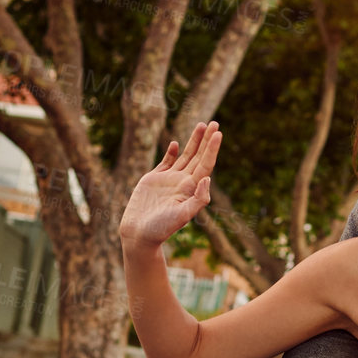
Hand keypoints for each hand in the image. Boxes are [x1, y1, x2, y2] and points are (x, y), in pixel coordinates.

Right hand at [119, 122, 222, 250]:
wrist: (139, 234)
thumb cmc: (161, 228)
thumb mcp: (182, 216)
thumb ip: (198, 199)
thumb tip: (208, 178)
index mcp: (191, 189)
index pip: (205, 164)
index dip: (212, 149)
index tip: (218, 133)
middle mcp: (182, 183)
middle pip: (198, 157)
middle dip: (206, 140)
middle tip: (215, 123)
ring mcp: (168, 180)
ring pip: (185, 156)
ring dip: (193, 142)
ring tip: (201, 125)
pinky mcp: (153, 180)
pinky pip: (166, 162)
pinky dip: (172, 152)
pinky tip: (177, 143)